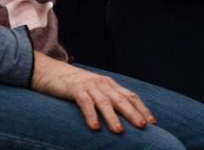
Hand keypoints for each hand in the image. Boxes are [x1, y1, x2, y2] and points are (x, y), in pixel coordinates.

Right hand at [31, 52, 154, 132]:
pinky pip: (85, 103)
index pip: (130, 96)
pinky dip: (91, 115)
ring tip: (119, 131)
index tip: (152, 122)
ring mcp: (89, 85)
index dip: (142, 109)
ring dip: (113, 117)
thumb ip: (107, 100)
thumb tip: (122, 119)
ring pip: (104, 102)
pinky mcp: (75, 89)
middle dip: (133, 113)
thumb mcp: (94, 91)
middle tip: (143, 126)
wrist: (50, 71)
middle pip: (121, 99)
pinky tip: (95, 127)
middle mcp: (102, 84)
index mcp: (109, 85)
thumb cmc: (74, 86)